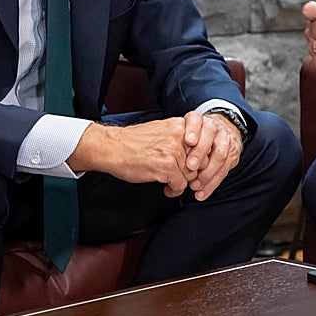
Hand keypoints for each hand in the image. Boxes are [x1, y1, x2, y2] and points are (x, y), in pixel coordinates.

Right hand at [68, 118, 193, 195]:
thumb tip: (195, 152)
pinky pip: (180, 185)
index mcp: (179, 125)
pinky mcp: (166, 167)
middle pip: (201, 161)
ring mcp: (173, 152)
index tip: (192, 166)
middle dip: (192, 172)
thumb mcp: (161, 130)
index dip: (198, 159)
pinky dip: (174, 190)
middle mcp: (179, 137)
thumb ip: (179, 138)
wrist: (112, 147)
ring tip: (172, 183)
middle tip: (183, 176)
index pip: (203, 144)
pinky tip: (167, 188)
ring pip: (191, 175)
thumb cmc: (133, 141)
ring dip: (182, 182)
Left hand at [182, 109, 243, 201]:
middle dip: (200, 152)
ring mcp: (225, 140)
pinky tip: (201, 193)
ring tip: (194, 185)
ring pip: (220, 154)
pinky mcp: (232, 156)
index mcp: (199, 120)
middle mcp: (214, 127)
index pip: (196, 119)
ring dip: (207, 172)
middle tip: (190, 166)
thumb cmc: (195, 138)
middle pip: (210, 135)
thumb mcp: (184, 133)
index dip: (193, 129)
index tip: (188, 141)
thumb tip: (161, 157)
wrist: (221, 134)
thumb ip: (175, 141)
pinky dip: (212, 184)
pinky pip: (224, 171)